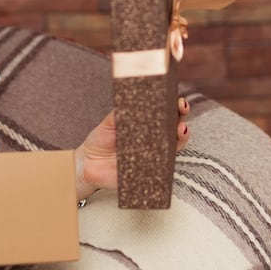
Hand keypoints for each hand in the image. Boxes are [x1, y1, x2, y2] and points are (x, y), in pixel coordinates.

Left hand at [74, 96, 191, 199]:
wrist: (88, 163)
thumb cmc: (101, 140)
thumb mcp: (109, 122)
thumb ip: (120, 111)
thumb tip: (131, 97)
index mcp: (147, 124)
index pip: (167, 113)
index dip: (176, 106)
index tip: (179, 100)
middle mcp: (154, 140)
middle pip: (176, 128)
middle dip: (182, 117)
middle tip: (181, 109)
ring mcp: (154, 156)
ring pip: (174, 147)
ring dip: (181, 137)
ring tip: (180, 129)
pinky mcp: (149, 172)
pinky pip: (162, 167)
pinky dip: (167, 160)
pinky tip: (168, 153)